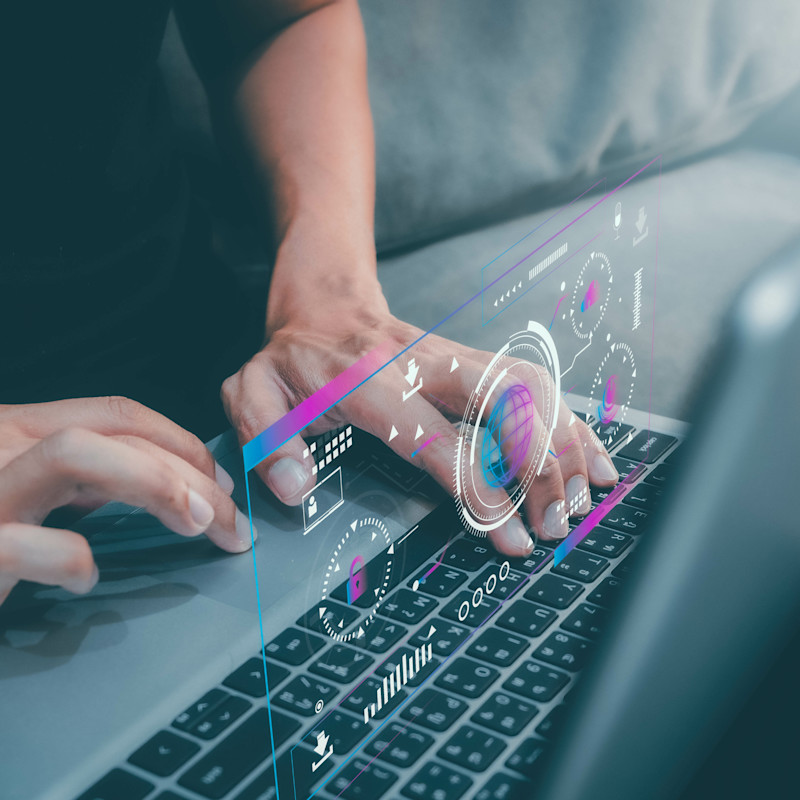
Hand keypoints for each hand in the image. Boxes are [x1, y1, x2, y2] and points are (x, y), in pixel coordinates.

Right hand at [0, 397, 252, 605]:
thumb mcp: (30, 490)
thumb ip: (82, 479)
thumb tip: (166, 482)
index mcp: (23, 431)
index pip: (120, 413)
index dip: (183, 440)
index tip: (224, 480)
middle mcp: (4, 449)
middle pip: (114, 434)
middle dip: (191, 473)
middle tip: (233, 522)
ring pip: (74, 454)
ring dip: (150, 483)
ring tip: (193, 522)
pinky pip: (21, 543)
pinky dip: (65, 557)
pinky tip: (87, 577)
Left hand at [222, 289, 618, 556]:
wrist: (325, 304)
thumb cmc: (293, 359)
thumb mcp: (253, 393)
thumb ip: (266, 439)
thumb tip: (295, 488)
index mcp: (369, 382)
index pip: (434, 437)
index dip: (478, 487)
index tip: (509, 535)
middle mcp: (423, 364)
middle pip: (501, 401)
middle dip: (540, 462)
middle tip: (558, 522)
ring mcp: (453, 358)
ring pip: (526, 387)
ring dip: (564, 439)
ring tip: (589, 494)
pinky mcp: (471, 359)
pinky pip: (530, 381)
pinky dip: (566, 417)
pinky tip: (591, 452)